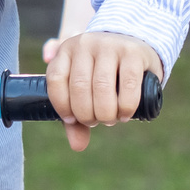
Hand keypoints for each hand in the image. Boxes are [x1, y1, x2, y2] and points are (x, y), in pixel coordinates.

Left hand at [45, 31, 160, 152]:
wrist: (134, 44)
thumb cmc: (103, 72)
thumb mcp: (85, 87)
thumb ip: (76, 115)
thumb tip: (77, 146)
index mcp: (66, 50)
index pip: (56, 80)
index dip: (62, 106)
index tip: (72, 119)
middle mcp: (85, 44)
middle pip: (79, 87)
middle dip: (86, 114)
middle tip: (96, 121)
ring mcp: (109, 45)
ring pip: (102, 86)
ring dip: (105, 112)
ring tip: (110, 119)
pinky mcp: (133, 52)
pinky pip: (128, 84)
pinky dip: (125, 106)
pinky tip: (125, 114)